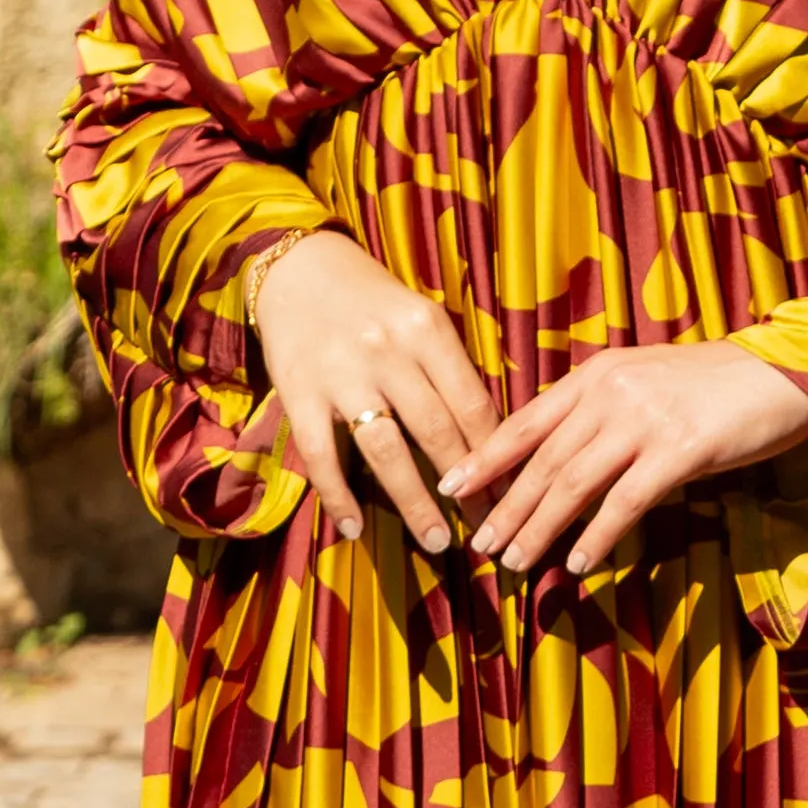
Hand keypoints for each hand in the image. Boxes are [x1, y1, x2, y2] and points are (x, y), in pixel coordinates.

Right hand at [245, 230, 494, 552]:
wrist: (296, 266)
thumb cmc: (371, 300)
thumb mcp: (420, 317)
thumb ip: (449, 368)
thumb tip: (489, 436)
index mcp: (426, 329)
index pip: (471, 403)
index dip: (495, 455)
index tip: (511, 491)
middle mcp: (386, 351)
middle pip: (436, 432)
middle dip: (466, 487)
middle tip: (486, 528)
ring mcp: (341, 375)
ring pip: (386, 451)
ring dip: (415, 503)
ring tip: (437, 540)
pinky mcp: (298, 393)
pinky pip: (321, 455)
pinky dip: (338, 496)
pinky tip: (354, 528)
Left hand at [437, 335, 807, 579]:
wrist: (785, 372)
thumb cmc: (716, 385)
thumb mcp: (647, 383)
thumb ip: (603, 413)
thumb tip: (562, 461)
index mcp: (597, 374)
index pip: (526, 420)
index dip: (486, 457)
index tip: (452, 486)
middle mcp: (611, 392)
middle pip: (542, 459)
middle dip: (506, 506)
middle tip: (479, 544)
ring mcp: (644, 419)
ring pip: (573, 483)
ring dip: (539, 528)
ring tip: (516, 562)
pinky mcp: (680, 449)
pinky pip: (625, 502)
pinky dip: (596, 537)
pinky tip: (577, 563)